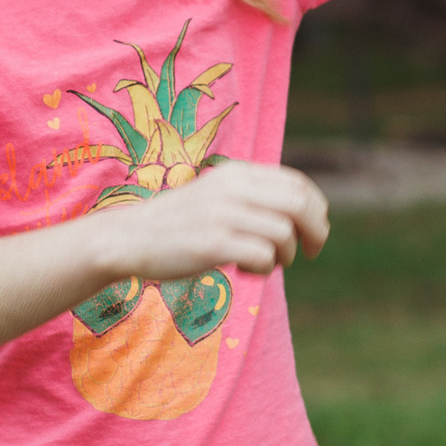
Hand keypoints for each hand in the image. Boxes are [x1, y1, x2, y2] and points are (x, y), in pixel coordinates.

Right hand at [99, 160, 330, 280]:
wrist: (129, 238)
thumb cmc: (180, 223)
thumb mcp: (218, 195)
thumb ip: (253, 196)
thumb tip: (304, 213)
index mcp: (237, 173)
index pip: (297, 184)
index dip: (317, 210)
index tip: (315, 232)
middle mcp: (232, 188)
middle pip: (299, 205)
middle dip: (316, 232)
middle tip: (311, 252)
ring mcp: (222, 215)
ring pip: (284, 234)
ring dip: (286, 256)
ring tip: (266, 263)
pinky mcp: (213, 244)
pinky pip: (263, 257)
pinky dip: (264, 269)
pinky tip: (246, 271)